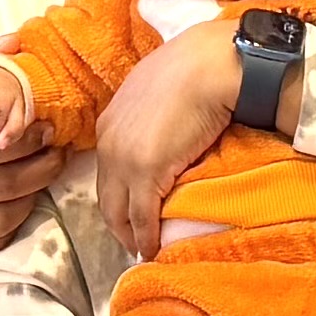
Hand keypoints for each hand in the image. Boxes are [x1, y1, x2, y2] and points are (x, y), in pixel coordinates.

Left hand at [95, 21, 254, 258]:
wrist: (210, 65)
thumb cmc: (195, 70)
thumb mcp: (159, 92)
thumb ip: (153, 116)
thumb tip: (168, 132)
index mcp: (109, 124)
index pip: (106, 172)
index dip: (117, 196)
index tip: (129, 213)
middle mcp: (108, 144)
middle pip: (106, 196)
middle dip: (118, 223)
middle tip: (133, 242)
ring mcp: (124, 160)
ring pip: (120, 211)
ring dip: (131, 235)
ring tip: (145, 250)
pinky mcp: (146, 174)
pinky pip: (142, 217)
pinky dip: (147, 237)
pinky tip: (154, 249)